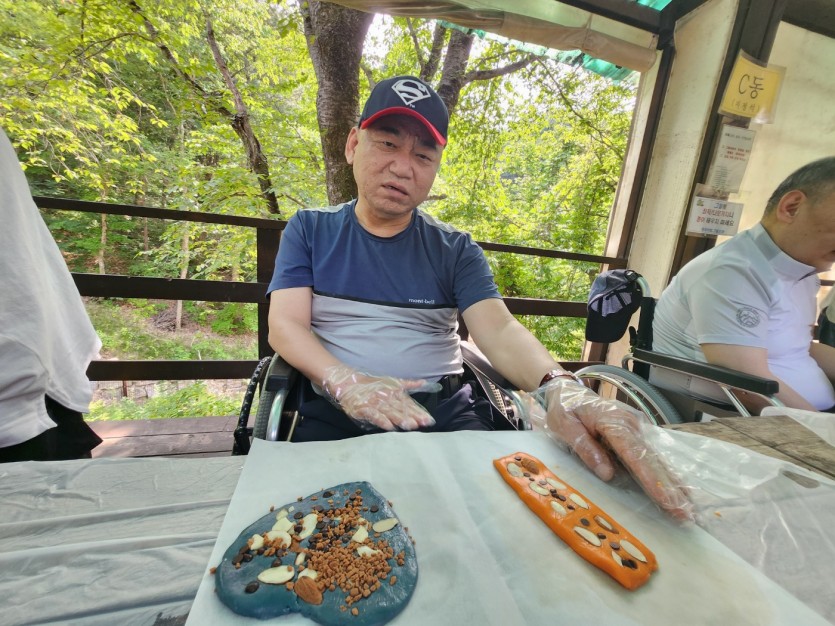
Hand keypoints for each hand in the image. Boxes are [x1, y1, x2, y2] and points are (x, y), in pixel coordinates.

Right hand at [322, 365, 437, 431]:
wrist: (348, 383)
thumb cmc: (371, 384)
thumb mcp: (391, 382)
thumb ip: (408, 384)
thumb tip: (424, 383)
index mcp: (394, 392)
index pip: (409, 403)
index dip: (419, 412)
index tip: (429, 420)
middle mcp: (386, 397)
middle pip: (401, 408)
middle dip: (412, 416)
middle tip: (423, 423)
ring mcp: (375, 403)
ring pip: (389, 412)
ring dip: (400, 419)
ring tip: (410, 426)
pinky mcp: (363, 408)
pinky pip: (374, 415)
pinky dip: (381, 420)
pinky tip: (389, 426)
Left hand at [534, 379, 692, 520]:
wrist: (567, 391)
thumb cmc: (564, 409)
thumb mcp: (564, 426)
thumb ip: (585, 448)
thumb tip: (607, 473)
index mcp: (612, 421)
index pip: (635, 454)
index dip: (651, 478)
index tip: (666, 499)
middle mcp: (631, 424)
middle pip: (652, 459)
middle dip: (670, 487)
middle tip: (685, 513)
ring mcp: (636, 427)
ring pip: (656, 458)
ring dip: (672, 483)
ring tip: (686, 508)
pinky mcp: (636, 433)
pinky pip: (651, 456)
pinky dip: (664, 474)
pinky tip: (676, 492)